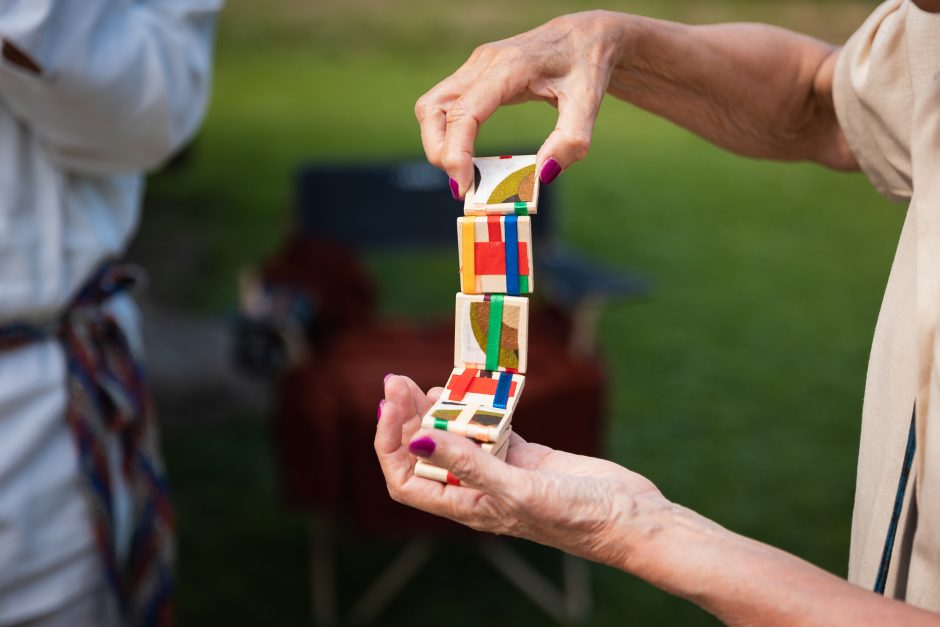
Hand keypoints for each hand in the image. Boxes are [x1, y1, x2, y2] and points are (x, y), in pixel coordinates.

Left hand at [375, 375, 668, 566]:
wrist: (629, 518)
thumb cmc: (576, 518)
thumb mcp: (518, 490)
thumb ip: (469, 464)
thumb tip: (419, 439)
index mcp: (466, 508)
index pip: (407, 479)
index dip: (390, 444)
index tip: (389, 406)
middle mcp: (477, 491)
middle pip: (426, 453)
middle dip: (406, 418)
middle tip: (397, 380)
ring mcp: (502, 472)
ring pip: (456, 438)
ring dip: (439, 411)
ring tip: (428, 383)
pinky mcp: (526, 456)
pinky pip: (492, 428)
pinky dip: (479, 408)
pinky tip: (472, 390)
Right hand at [414, 11, 630, 197]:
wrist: (586, 35)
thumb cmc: (586, 66)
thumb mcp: (588, 103)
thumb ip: (570, 140)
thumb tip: (542, 175)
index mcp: (510, 67)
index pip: (465, 112)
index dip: (456, 152)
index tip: (463, 186)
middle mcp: (484, 63)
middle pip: (433, 108)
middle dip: (439, 151)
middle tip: (461, 184)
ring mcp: (475, 66)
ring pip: (431, 106)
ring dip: (437, 143)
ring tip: (461, 171)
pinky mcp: (474, 74)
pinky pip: (445, 105)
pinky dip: (447, 134)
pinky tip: (466, 155)